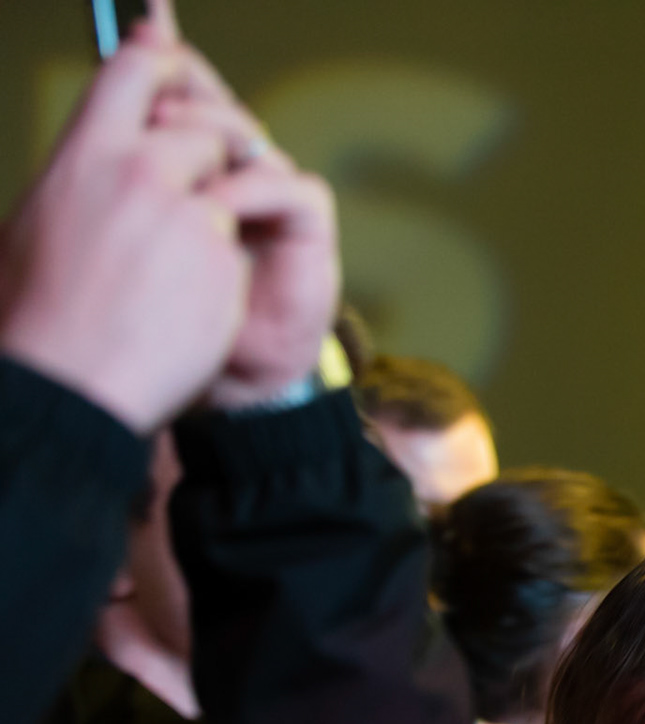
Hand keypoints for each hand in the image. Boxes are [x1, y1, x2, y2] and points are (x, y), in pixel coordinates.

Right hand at [0, 19, 245, 431]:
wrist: (74, 385)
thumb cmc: (44, 313)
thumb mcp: (42, 223)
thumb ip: (85, 175)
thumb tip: (107, 145)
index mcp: (83, 157)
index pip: (135, 72)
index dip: (163, 57)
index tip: (174, 53)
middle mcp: (137, 175)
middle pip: (203, 126)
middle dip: (212, 148)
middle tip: (205, 179)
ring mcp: (187, 217)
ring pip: (230, 183)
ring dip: (221, 208)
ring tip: (187, 254)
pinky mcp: (223, 261)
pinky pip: (239, 239)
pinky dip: (226, 259)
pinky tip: (196, 294)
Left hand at [153, 45, 339, 409]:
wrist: (228, 378)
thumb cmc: (175, 317)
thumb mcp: (137, 239)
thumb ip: (131, 182)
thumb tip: (112, 126)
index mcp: (191, 172)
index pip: (186, 98)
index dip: (169, 73)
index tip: (141, 60)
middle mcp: (237, 178)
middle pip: (221, 107)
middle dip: (189, 99)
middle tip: (157, 113)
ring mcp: (275, 203)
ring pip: (255, 139)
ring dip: (216, 139)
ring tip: (179, 160)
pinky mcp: (310, 232)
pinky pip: (293, 188)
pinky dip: (254, 190)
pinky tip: (217, 206)